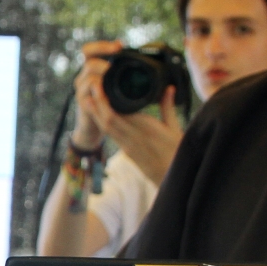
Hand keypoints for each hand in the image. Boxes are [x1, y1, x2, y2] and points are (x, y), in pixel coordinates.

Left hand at [71, 46, 183, 185]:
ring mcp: (128, 147)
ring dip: (96, 114)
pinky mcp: (126, 152)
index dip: (107, 101)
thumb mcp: (175, 128)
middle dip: (97, 104)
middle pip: (108, 120)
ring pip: (106, 129)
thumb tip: (169, 88)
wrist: (173, 179)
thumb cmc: (178, 153)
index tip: (102, 87)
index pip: (120, 113)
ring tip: (88, 99)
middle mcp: (134, 138)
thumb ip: (168, 107)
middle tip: (91, 88)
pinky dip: (103, 124)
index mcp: (147, 129)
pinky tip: (99, 115)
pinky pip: (111, 136)